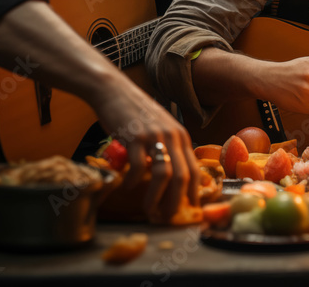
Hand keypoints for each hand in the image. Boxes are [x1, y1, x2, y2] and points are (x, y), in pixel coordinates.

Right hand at [0, 0, 199, 220]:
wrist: (114, 90)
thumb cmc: (135, 113)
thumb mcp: (160, 127)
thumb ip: (168, 147)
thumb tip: (171, 176)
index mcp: (181, 136)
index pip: (194, 170)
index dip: (193, 193)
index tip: (188, 209)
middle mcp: (172, 136)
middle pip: (182, 177)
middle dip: (176, 202)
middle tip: (166, 217)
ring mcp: (154, 136)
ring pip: (162, 175)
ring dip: (155, 197)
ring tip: (148, 210)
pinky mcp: (135, 136)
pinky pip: (137, 167)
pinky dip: (132, 181)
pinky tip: (126, 186)